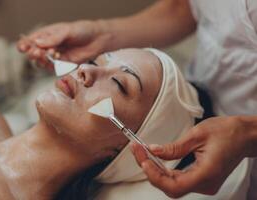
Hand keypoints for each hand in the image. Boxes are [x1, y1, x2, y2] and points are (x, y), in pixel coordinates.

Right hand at [17, 20, 112, 67]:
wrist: (96, 40)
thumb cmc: (80, 31)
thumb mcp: (66, 31)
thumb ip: (53, 38)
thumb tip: (37, 43)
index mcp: (45, 35)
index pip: (29, 41)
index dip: (24, 45)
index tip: (23, 48)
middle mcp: (48, 47)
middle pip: (33, 54)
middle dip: (34, 54)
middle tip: (38, 52)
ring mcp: (54, 56)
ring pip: (42, 63)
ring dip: (43, 60)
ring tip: (50, 54)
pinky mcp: (62, 65)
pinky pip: (53, 68)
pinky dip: (53, 65)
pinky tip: (58, 58)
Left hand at [131, 116, 256, 197]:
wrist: (245, 135)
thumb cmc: (227, 132)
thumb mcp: (198, 134)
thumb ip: (174, 147)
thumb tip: (153, 151)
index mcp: (207, 174)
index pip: (174, 186)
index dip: (155, 175)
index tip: (143, 159)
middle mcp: (206, 184)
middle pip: (171, 187)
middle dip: (150, 170)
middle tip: (138, 151)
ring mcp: (204, 184)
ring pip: (173, 185)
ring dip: (155, 171)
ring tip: (142, 153)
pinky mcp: (201, 179)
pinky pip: (178, 180)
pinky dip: (164, 171)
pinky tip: (155, 160)